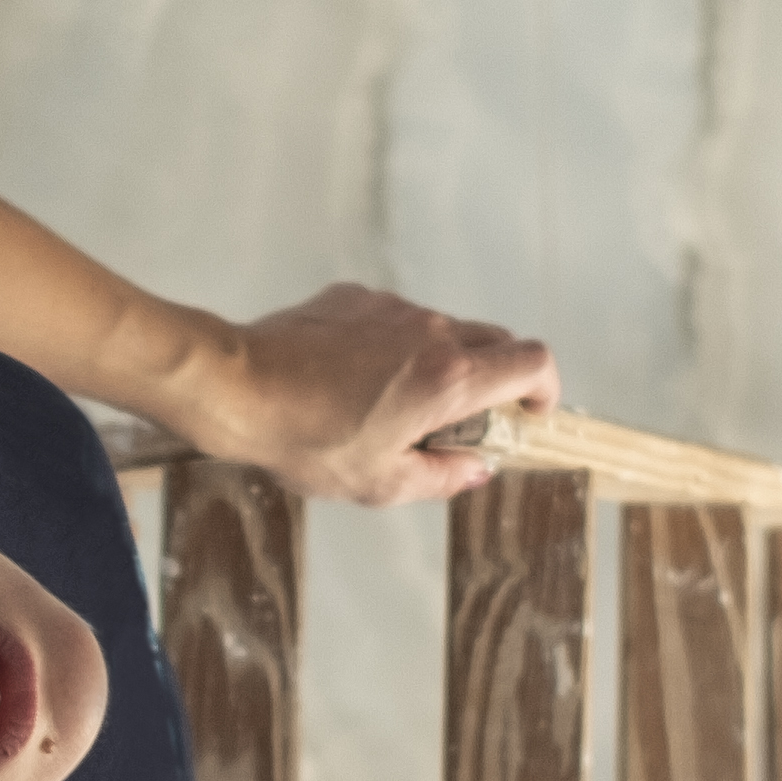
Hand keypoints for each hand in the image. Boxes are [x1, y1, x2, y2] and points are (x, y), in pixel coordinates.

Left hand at [194, 282, 560, 505]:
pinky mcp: (356, 296)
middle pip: (495, 341)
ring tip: (392, 404)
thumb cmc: (308, 441)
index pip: (533, 362)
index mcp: (450, 379)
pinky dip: (394, 346)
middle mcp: (432, 332)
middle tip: (461, 419)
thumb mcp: (382, 483)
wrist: (237, 388)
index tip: (528, 412)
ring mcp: (393, 308)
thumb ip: (443, 476)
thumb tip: (476, 468)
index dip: (543, 387)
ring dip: (439, 363)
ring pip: (442, 330)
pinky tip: (352, 378)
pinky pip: (396, 319)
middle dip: (494, 379)